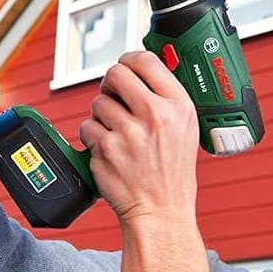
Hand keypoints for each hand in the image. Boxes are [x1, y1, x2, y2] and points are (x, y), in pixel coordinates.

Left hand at [79, 52, 199, 224]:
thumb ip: (165, 98)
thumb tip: (140, 71)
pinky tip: (109, 150)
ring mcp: (130, 132)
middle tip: (114, 98)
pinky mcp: (107, 148)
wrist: (161, 211)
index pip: (145, 60)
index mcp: (178, 105)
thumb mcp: (185, 129)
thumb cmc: (172, 173)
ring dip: (101, 116)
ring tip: (117, 134)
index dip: (129, 60)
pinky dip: (92, 137)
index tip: (125, 67)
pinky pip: (86, 127)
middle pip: (116, 74)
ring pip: (98, 102)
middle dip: (110, 85)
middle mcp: (155, 115)